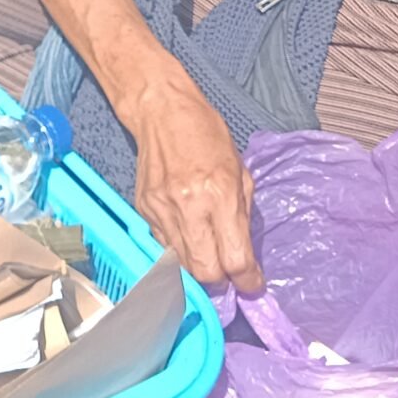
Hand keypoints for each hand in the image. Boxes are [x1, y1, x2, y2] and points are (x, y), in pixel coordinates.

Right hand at [131, 79, 262, 294]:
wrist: (162, 113)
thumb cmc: (206, 135)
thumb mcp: (239, 171)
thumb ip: (241, 214)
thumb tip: (243, 251)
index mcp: (220, 194)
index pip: (235, 257)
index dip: (247, 279)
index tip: (252, 284)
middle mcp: (190, 206)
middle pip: (205, 272)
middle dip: (222, 283)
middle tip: (230, 278)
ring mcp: (163, 210)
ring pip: (182, 265)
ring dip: (199, 270)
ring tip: (210, 263)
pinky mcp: (145, 210)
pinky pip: (163, 246)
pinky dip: (179, 251)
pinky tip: (189, 241)